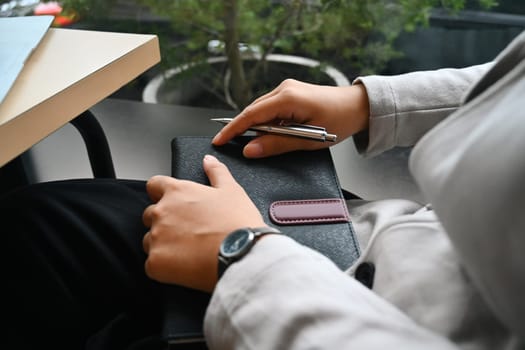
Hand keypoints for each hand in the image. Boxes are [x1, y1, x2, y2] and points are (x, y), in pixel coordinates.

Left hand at [142, 155, 264, 292]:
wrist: (243, 254)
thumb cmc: (238, 222)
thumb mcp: (232, 190)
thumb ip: (216, 172)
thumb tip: (208, 160)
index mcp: (177, 191)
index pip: (154, 185)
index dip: (162, 193)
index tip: (173, 203)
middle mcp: (162, 212)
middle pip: (149, 215)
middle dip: (164, 222)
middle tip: (187, 232)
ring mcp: (156, 238)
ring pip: (149, 241)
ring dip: (163, 245)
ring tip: (188, 252)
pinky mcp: (156, 263)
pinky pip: (153, 265)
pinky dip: (165, 267)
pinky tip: (185, 267)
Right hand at [212, 79, 369, 157]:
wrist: (358, 105)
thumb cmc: (339, 121)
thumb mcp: (307, 139)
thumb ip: (276, 144)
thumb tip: (250, 149)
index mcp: (287, 98)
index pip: (251, 115)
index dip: (232, 129)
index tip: (219, 141)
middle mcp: (284, 89)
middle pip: (253, 111)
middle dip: (240, 128)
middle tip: (228, 145)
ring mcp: (287, 88)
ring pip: (260, 109)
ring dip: (254, 125)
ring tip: (249, 142)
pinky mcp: (290, 92)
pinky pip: (270, 107)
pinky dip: (265, 121)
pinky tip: (266, 132)